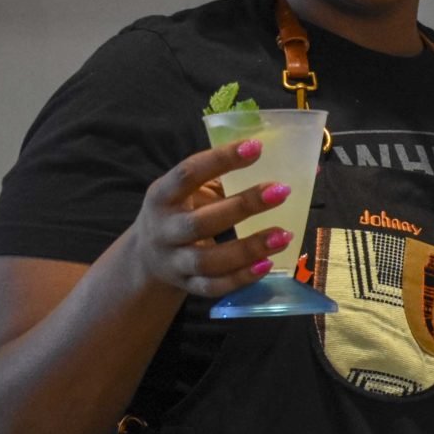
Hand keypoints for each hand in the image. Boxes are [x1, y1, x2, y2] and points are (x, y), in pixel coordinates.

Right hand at [126, 136, 298, 297]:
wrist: (146, 257)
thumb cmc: (180, 211)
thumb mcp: (189, 190)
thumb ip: (224, 177)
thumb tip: (287, 163)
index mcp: (162, 196)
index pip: (188, 174)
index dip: (221, 160)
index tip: (257, 147)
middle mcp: (164, 230)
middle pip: (201, 222)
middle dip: (244, 206)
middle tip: (282, 191)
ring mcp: (174, 262)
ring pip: (209, 261)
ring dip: (248, 249)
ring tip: (284, 235)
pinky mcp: (187, 285)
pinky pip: (214, 286)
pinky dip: (241, 278)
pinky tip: (267, 264)